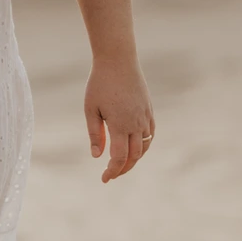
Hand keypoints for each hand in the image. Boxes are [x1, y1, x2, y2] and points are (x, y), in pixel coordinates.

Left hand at [86, 56, 153, 182]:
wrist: (118, 61)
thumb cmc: (100, 84)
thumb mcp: (91, 109)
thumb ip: (95, 134)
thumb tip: (97, 156)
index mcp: (120, 125)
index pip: (119, 157)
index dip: (112, 171)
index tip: (104, 179)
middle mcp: (136, 123)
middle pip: (134, 156)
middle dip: (122, 169)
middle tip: (110, 175)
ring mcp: (145, 117)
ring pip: (145, 147)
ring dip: (134, 159)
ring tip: (121, 164)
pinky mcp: (149, 111)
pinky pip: (150, 135)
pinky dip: (143, 146)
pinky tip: (134, 148)